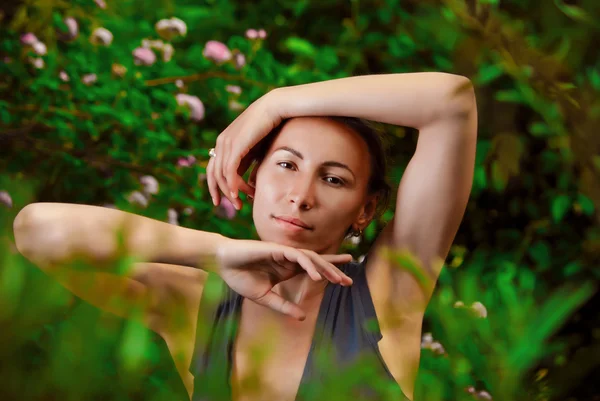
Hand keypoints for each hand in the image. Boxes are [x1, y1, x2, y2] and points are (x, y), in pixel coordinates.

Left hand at [206, 89, 282, 209]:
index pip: (213, 169)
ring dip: (231, 191)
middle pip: (214, 174)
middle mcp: (221, 142)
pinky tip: (238, 194)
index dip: (215, 186)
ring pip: (222, 175)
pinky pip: (229, 171)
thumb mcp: (255, 150)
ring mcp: (226, 143)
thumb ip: (248, 164)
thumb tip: (247, 183)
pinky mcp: (235, 146)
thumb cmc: (270, 127)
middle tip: (235, 206)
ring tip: (241, 203)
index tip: (222, 200)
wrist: (275, 108)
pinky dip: (232, 184)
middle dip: (222, 193)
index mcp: (224, 142)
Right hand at [214, 238, 352, 320]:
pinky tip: (317, 277)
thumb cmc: (241, 277)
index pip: (314, 268)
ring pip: (311, 258)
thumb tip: (303, 317)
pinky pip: (298, 256)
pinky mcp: (277, 249)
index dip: (330, 271)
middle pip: (317, 262)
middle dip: (334, 270)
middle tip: (349, 282)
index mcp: (288, 269)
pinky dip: (309, 265)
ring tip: (338, 280)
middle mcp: (289, 259)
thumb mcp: (264, 297)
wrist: (223, 264)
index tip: (346, 279)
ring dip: (325, 268)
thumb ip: (283, 306)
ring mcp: (284, 253)